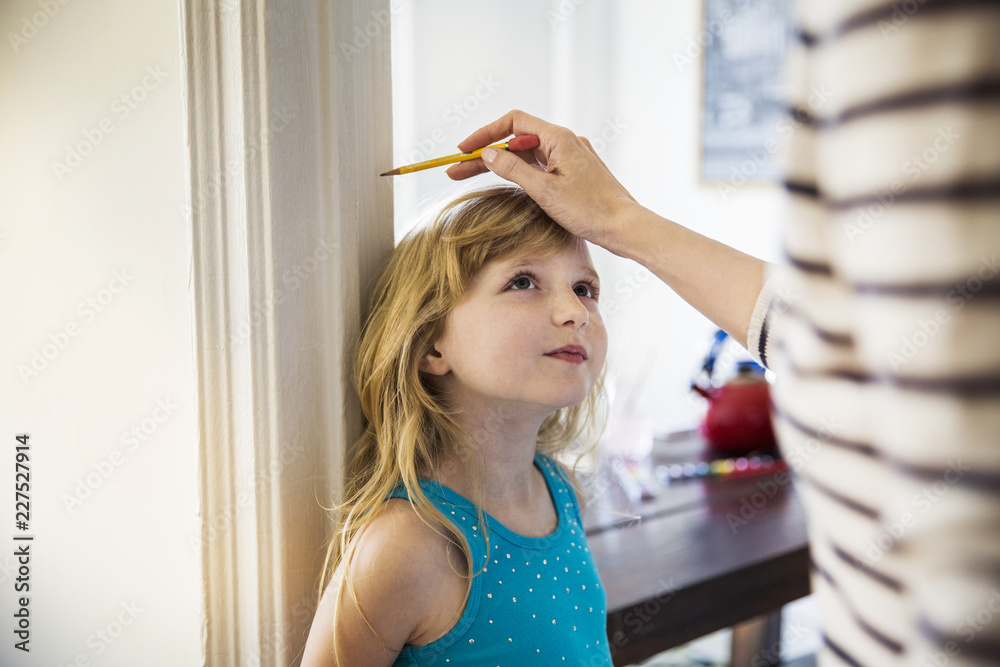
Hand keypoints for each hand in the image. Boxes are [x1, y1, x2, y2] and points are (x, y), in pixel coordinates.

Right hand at [446, 110, 637, 251]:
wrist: (624, 227)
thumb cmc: (590, 210)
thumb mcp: (544, 191)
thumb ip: (513, 170)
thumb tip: (488, 154)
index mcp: (559, 138)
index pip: (513, 122)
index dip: (485, 134)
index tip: (464, 150)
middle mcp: (565, 142)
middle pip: (515, 141)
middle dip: (484, 154)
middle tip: (455, 170)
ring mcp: (570, 157)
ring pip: (526, 155)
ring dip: (499, 165)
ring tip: (468, 177)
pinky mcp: (573, 173)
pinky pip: (539, 166)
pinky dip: (518, 172)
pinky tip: (503, 181)